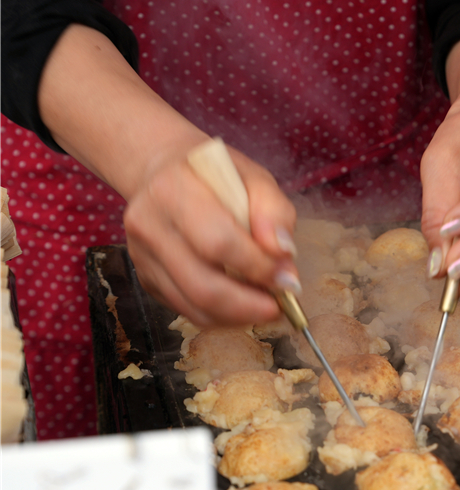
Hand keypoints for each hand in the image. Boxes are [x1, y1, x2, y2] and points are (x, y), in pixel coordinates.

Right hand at [124, 144, 298, 326]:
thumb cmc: (216, 176)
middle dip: (248, 305)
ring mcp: (142, 255)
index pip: (218, 242)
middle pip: (201, 284)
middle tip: (279, 306)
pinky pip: (185, 310)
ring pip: (192, 305)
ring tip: (265, 307)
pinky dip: (220, 316)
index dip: (257, 267)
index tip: (287, 278)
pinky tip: (242, 305)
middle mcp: (148, 224)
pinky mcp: (146, 278)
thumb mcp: (254, 178)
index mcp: (173, 189)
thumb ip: (274, 211)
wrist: (165, 173)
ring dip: (236, 316)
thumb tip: (283, 254)